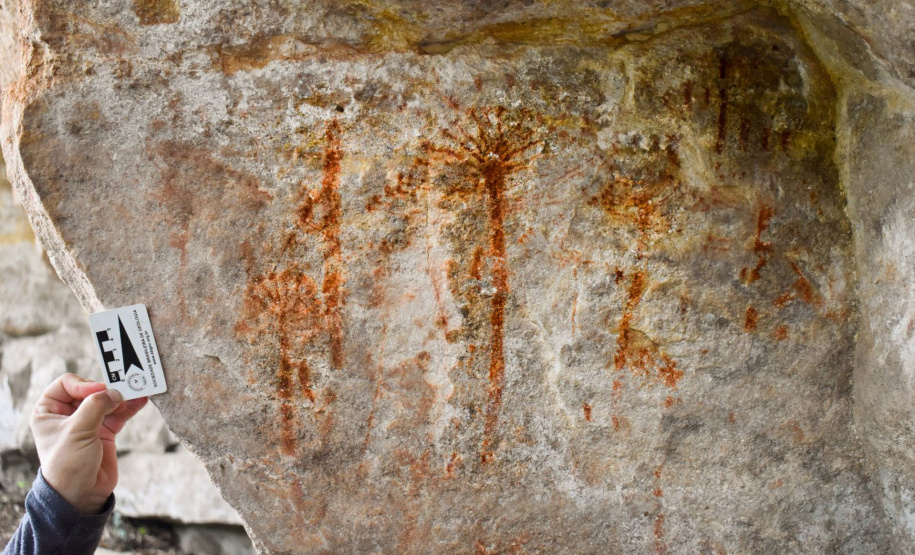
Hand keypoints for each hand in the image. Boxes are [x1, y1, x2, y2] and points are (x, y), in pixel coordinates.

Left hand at [30, 373, 147, 513]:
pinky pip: (119, 413)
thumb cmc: (67, 465)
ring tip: (138, 392)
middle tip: (122, 391)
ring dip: (122, 397)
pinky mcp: (105, 431)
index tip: (98, 393)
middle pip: (91, 390)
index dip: (83, 385)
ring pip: (107, 401)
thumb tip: (114, 392)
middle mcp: (67, 414)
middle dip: (107, 390)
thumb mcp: (77, 432)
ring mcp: (88, 422)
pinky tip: (140, 401)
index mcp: (48, 411)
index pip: (66, 384)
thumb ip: (95, 407)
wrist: (81, 495)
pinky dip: (130, 407)